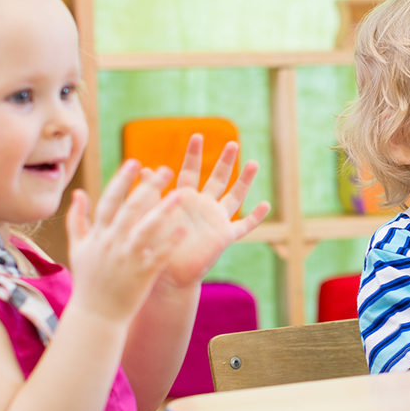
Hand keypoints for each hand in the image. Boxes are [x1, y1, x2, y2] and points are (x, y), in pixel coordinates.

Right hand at [65, 160, 185, 322]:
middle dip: (148, 188)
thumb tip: (77, 192)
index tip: (135, 162)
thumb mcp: (77, 248)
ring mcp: (127, 259)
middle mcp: (111, 244)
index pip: (109, 201)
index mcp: (97, 235)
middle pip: (130, 210)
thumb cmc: (88, 280)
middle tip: (166, 170)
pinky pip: (159, 255)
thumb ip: (77, 219)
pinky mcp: (142, 274)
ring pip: (146, 230)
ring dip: (164, 210)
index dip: (122, 181)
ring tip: (181, 194)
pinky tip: (185, 228)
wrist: (96, 315)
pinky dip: (171, 242)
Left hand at [160, 134, 271, 288]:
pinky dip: (255, 217)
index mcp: (183, 198)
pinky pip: (244, 225)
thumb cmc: (153, 245)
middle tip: (233, 143)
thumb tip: (143, 169)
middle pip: (217, 179)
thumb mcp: (150, 215)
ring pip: (234, 196)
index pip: (190, 171)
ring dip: (245, 181)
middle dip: (225, 161)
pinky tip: (266, 205)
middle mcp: (202, 206)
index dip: (193, 154)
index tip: (197, 135)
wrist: (165, 274)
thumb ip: (150, 193)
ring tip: (254, 163)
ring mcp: (216, 220)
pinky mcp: (225, 237)